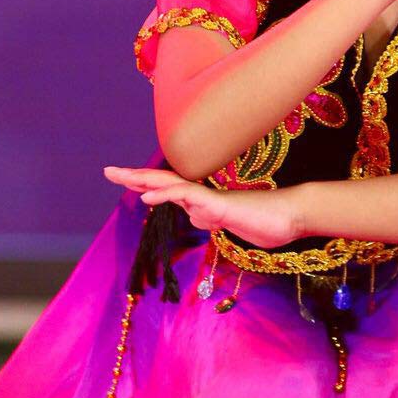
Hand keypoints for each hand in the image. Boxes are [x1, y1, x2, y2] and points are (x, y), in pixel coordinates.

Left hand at [103, 165, 302, 248]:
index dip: (143, 183)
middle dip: (135, 176)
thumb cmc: (261, 220)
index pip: (167, 189)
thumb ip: (208, 220)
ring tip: (122, 179)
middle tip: (108, 171)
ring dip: (146, 182)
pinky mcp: (221, 205)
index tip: (121, 178)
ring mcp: (212, 198)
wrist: (290, 217)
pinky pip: (190, 198)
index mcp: (201, 200)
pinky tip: (148, 198)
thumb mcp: (226, 226)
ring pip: (173, 186)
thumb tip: (191, 217)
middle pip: (164, 181)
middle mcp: (203, 194)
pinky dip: (167, 195)